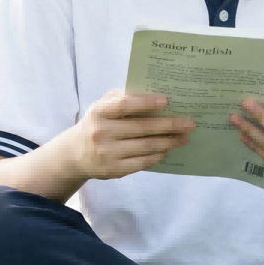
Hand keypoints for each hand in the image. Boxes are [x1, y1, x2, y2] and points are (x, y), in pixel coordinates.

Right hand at [67, 90, 193, 180]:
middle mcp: (102, 132)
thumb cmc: (96, 123)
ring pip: (145, 146)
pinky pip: (142, 162)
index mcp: (99, 112)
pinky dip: (158, 155)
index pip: (123, 105)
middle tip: (189, 123)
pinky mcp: (113, 170)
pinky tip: (168, 150)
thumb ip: (122, 98)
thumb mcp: (102, 106)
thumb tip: (154, 94)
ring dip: (169, 141)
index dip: (145, 102)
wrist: (74, 154)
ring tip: (184, 137)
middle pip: (141, 128)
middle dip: (169, 125)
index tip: (166, 101)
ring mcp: (107, 153)